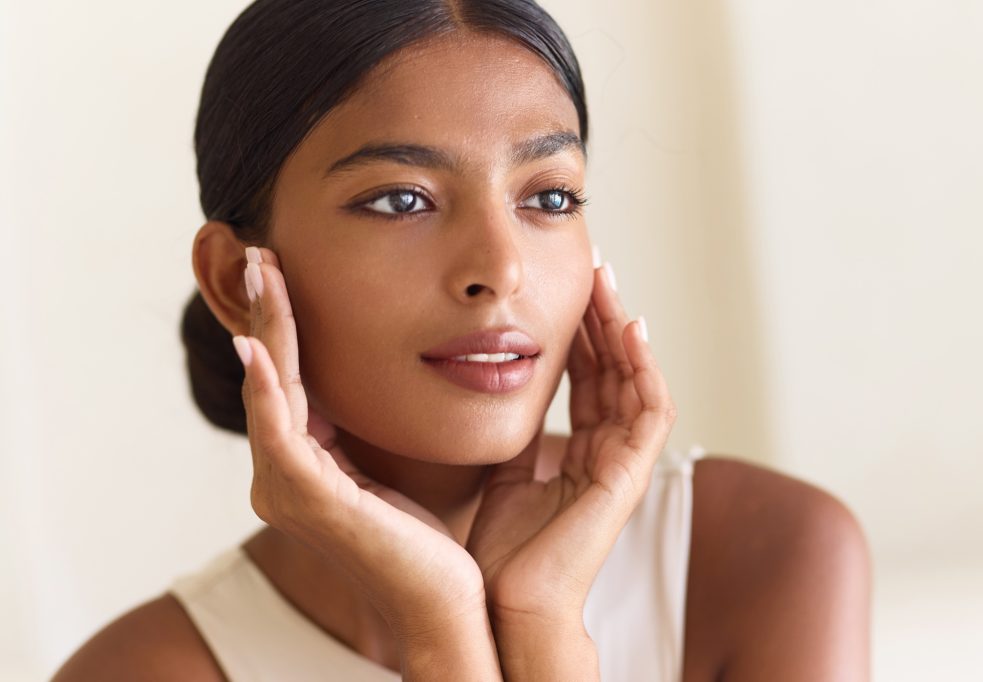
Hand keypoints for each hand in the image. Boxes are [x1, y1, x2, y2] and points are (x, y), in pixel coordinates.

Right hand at [234, 246, 486, 641]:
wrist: (446, 606)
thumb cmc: (430, 542)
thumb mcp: (398, 468)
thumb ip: (378, 429)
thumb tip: (391, 378)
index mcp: (308, 467)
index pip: (291, 380)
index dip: (286, 324)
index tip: (287, 271)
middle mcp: (285, 476)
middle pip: (270, 377)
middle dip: (268, 312)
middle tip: (262, 253)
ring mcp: (289, 489)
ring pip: (270, 390)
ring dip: (266, 328)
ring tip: (265, 273)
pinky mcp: (307, 500)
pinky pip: (280, 429)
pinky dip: (268, 384)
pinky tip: (262, 343)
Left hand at [465, 261, 677, 628]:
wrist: (505, 602)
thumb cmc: (500, 550)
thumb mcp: (502, 470)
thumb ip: (515, 432)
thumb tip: (500, 387)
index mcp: (578, 452)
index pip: (587, 377)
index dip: (580, 332)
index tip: (568, 287)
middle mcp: (605, 453)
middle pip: (613, 371)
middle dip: (603, 318)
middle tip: (594, 267)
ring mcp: (621, 464)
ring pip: (635, 381)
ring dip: (623, 330)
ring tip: (608, 283)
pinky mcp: (628, 476)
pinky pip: (649, 413)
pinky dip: (644, 370)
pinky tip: (630, 330)